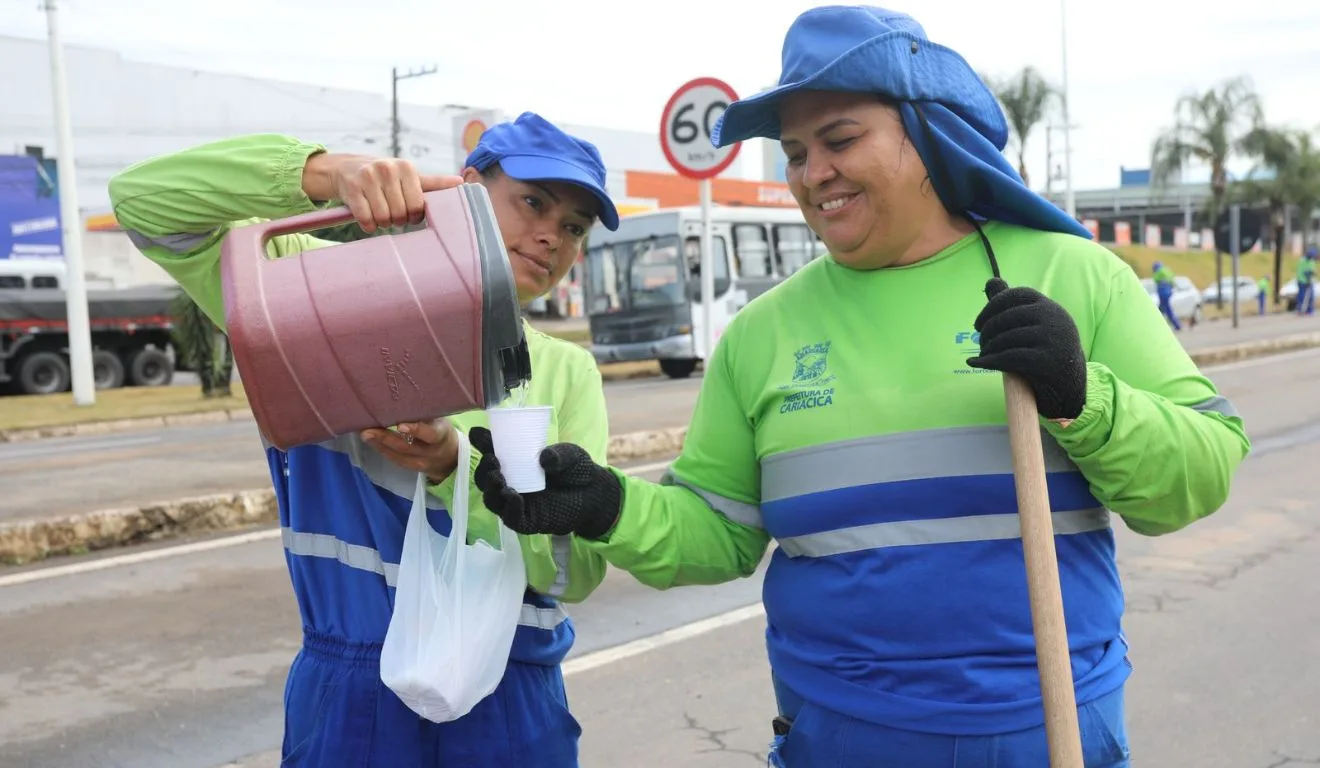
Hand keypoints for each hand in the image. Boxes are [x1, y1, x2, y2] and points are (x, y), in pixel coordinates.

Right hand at [302, 153, 461, 232]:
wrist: (347, 168)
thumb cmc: (385, 177)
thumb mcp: (409, 177)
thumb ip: (433, 183)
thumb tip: (461, 182)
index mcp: (406, 168)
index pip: (418, 205)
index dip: (414, 215)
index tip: (409, 212)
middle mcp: (387, 168)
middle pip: (401, 214)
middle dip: (397, 220)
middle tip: (392, 214)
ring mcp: (368, 177)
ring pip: (383, 218)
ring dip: (382, 224)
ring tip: (380, 214)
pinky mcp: (352, 189)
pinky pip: (366, 219)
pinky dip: (367, 225)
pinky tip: (367, 217)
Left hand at [361, 419, 459, 484]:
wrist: (449, 457)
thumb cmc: (440, 428)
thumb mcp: (439, 419)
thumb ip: (424, 412)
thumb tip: (402, 395)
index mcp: (440, 435)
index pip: (430, 434)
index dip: (416, 430)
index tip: (400, 425)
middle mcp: (430, 451)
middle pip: (407, 447)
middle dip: (385, 438)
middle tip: (367, 430)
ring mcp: (420, 462)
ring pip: (397, 455)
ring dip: (378, 444)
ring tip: (364, 434)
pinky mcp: (410, 467)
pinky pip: (394, 459)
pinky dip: (381, 449)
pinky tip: (370, 440)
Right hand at [469, 427, 621, 539]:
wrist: (595, 494)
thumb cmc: (576, 470)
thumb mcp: (570, 454)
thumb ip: (558, 454)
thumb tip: (544, 459)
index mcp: (515, 463)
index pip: (493, 453)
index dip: (483, 444)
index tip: (477, 434)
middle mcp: (511, 483)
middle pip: (486, 480)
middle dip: (484, 470)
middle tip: (492, 460)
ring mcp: (518, 503)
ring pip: (493, 501)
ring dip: (491, 490)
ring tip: (498, 479)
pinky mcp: (528, 521)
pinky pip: (512, 518)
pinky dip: (510, 508)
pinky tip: (514, 496)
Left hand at [967, 277, 1087, 419]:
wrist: (1072, 386)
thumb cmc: (1047, 351)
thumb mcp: (1034, 324)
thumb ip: (1012, 304)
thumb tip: (990, 281)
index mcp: (1050, 307)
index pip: (1015, 295)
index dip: (991, 307)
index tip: (978, 325)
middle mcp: (1054, 319)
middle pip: (1005, 317)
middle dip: (987, 331)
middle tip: (981, 344)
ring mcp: (1052, 340)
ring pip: (1005, 338)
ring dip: (987, 348)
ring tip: (982, 355)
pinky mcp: (1047, 362)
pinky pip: (1008, 358)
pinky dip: (988, 361)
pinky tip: (976, 363)